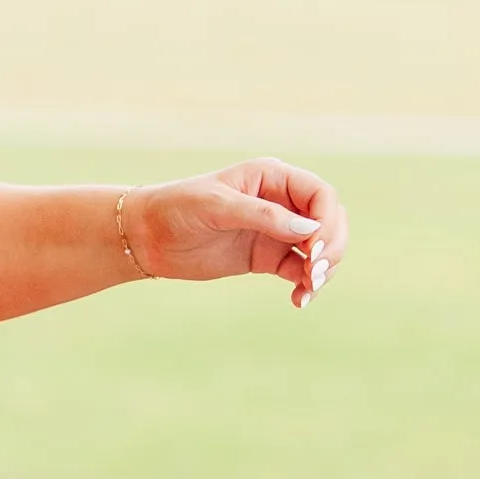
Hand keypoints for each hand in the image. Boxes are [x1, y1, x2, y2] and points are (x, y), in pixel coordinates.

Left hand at [127, 161, 347, 308]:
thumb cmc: (179, 208)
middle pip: (329, 222)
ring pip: (320, 249)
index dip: (327, 221)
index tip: (315, 249)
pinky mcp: (267, 258)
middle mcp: (281, 202)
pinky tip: (298, 300)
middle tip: (315, 274)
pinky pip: (300, 271)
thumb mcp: (218, 206)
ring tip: (306, 291)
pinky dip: (306, 285)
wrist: (148, 237)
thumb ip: (264, 216)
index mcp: (273, 178)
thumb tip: (310, 230)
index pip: (321, 195)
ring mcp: (276, 231)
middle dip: (331, 248)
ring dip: (323, 271)